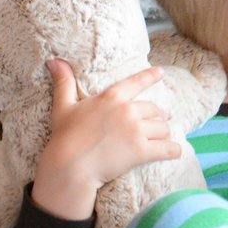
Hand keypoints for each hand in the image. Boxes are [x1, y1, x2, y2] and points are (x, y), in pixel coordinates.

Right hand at [32, 60, 180, 220]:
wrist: (69, 167)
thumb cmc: (64, 137)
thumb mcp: (63, 107)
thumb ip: (63, 83)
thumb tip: (54, 61)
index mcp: (112, 98)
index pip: (137, 82)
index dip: (150, 77)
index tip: (161, 73)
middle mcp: (128, 111)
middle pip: (154, 110)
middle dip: (157, 117)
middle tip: (157, 123)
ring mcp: (136, 131)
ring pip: (163, 128)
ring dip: (163, 134)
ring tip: (160, 139)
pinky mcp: (141, 150)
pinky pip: (167, 148)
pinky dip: (172, 150)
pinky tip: (174, 152)